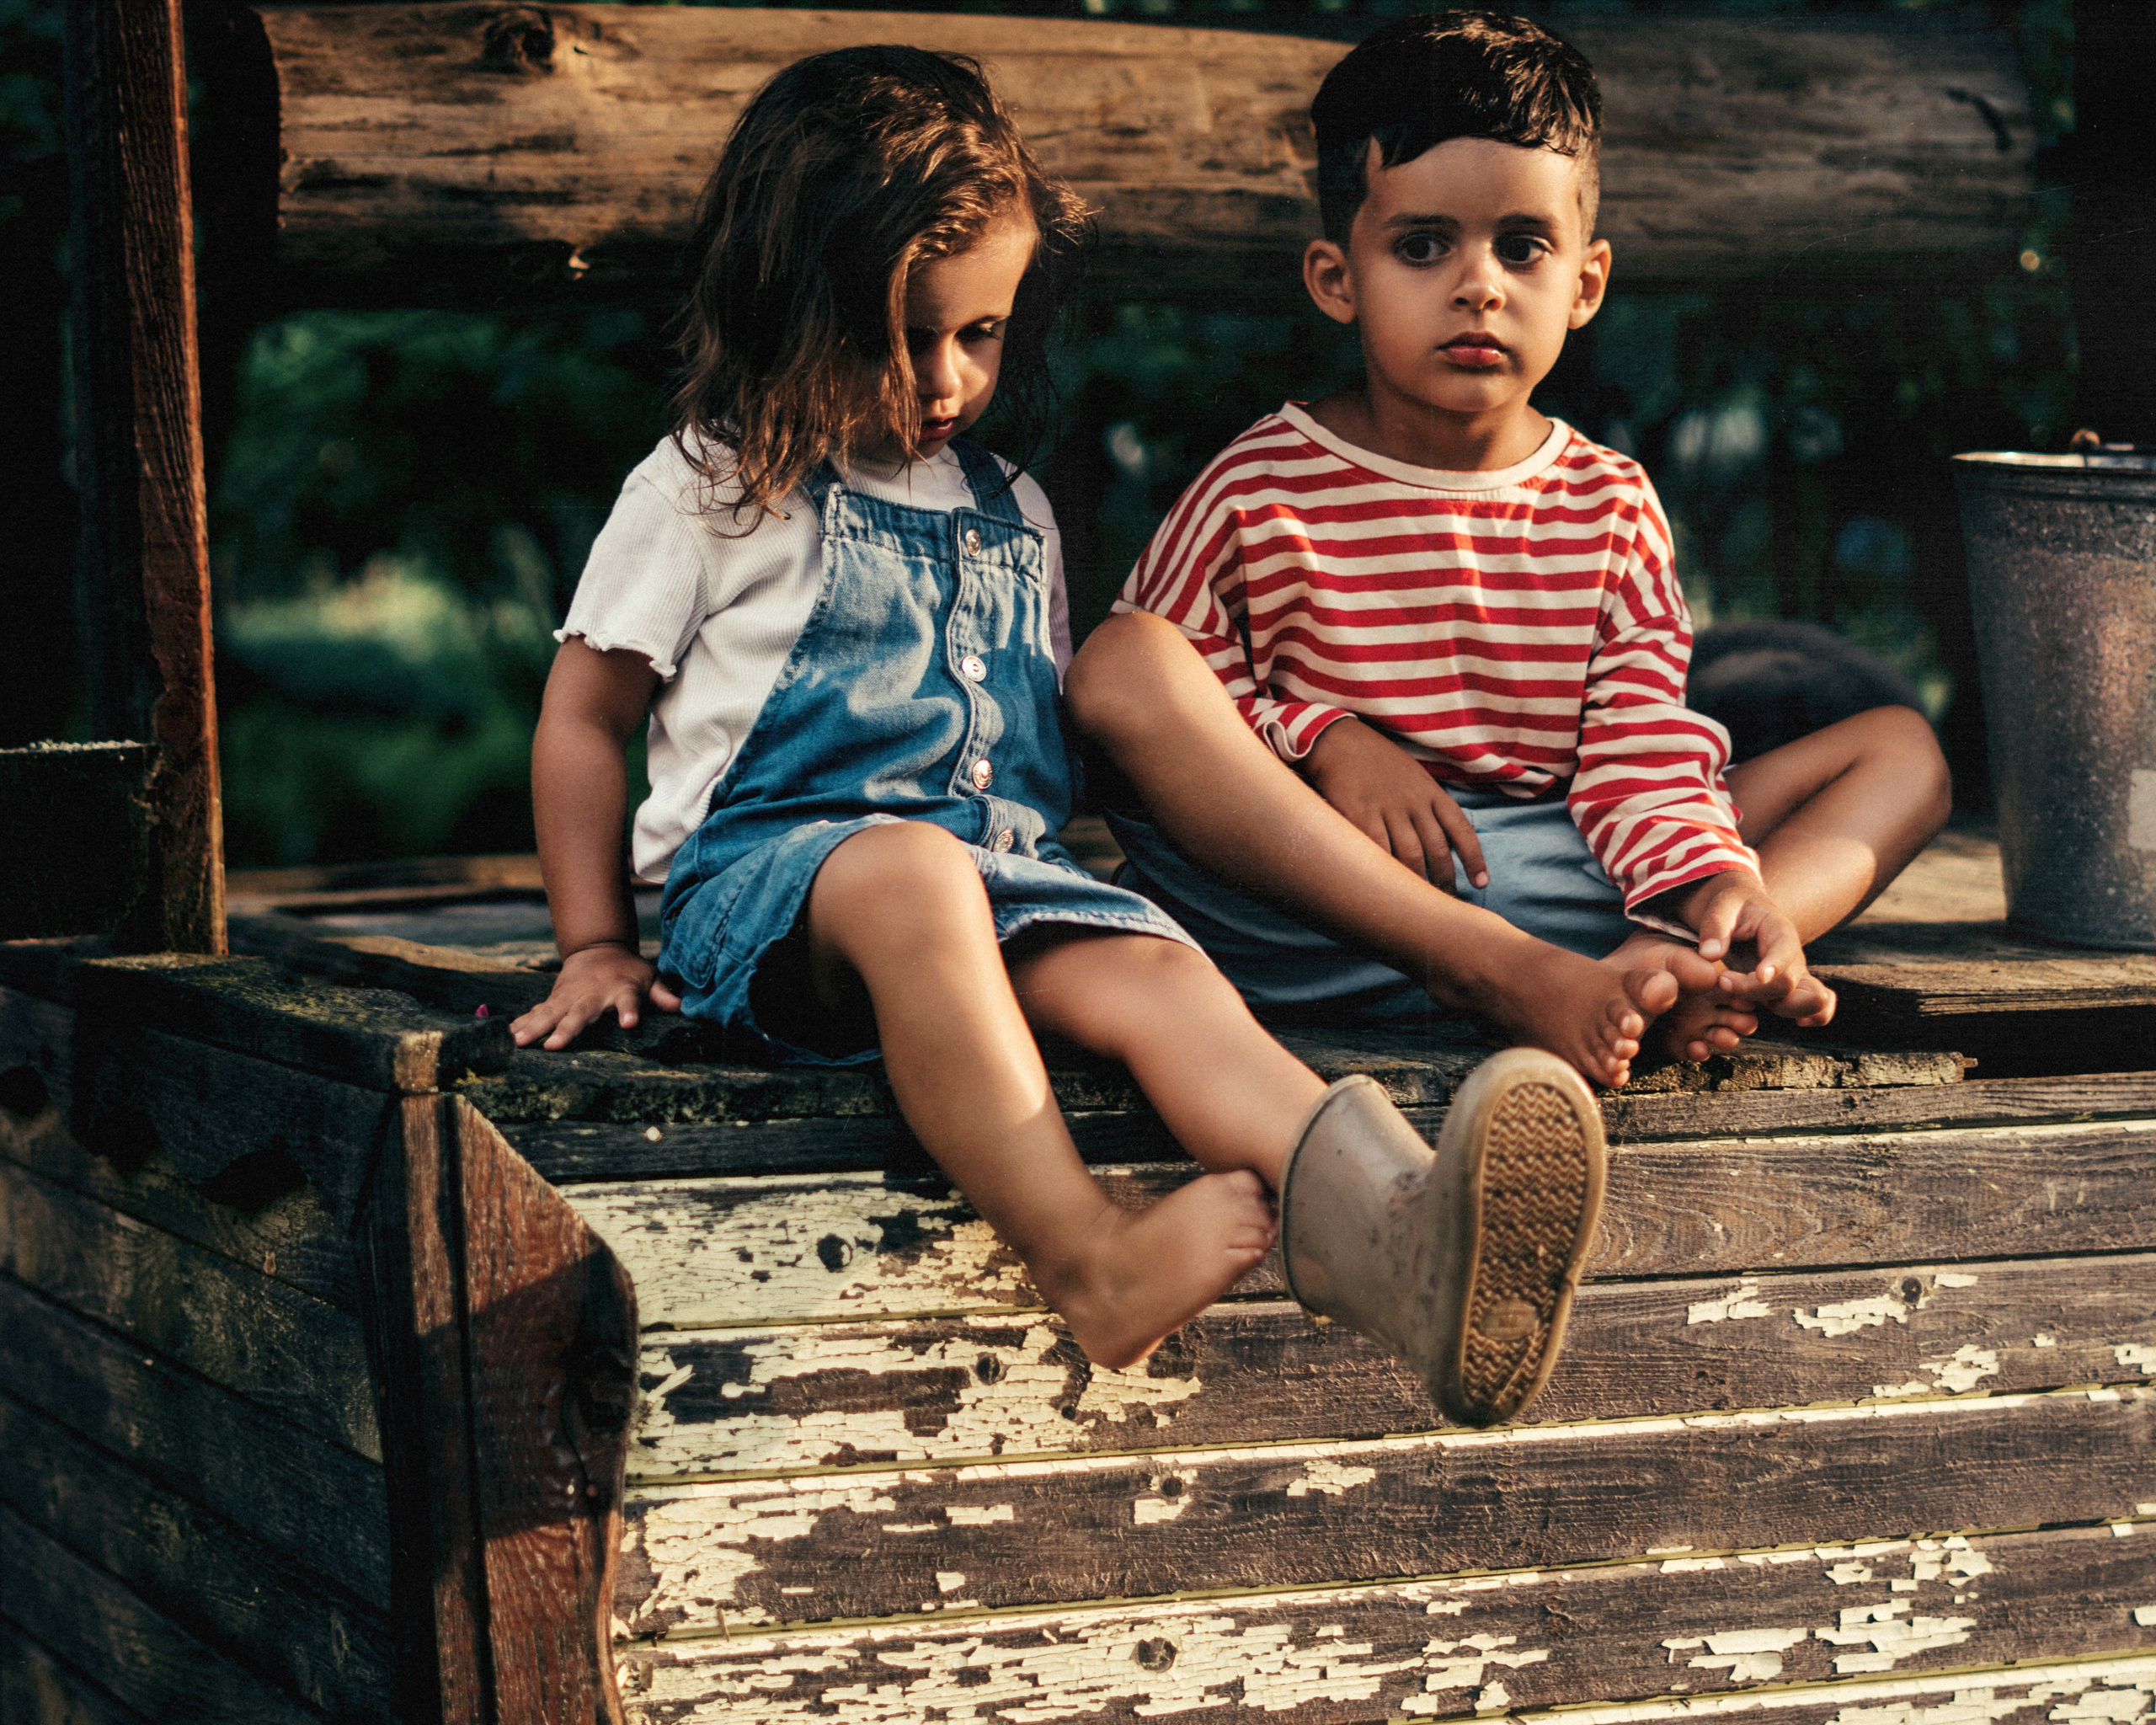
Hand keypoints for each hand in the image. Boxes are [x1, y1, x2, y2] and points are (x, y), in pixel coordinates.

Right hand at [511, 942, 682, 1050]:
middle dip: (567, 1029)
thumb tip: (680, 1006)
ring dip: (535, 1027)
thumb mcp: (649, 978)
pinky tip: (508, 1035)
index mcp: (621, 989)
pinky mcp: (555, 998)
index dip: (630, 1011)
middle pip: (581, 1012)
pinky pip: (538, 1011)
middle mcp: (593, 994)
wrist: (598, 948)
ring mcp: (571, 996)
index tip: (630, 1024)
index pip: (630, 999)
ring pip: (552, 1012)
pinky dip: (524, 1021)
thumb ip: (662, 993)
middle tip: (553, 1046)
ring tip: (518, 1042)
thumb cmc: (629, 971)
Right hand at [1302, 716, 1487, 890]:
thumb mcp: (1413, 777)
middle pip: (1437, 849)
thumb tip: (1445, 842)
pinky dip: (1386, 871)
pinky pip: (1378, 849)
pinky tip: (1389, 885)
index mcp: (1430, 792)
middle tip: (1445, 902)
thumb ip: (1428, 806)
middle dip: (1444, 880)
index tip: (1481, 882)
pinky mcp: (1359, 814)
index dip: (1474, 858)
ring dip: (1418, 882)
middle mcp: (1413, 801)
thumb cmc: (1377, 763)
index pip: (1460, 829)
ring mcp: (1387, 808)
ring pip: (1411, 855)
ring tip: (1419, 903)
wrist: (1339, 741)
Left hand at [1676, 872, 1835, 1025]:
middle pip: (1790, 985)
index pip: (1785, 951)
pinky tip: (1795, 1022)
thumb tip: (1710, 955)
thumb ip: (1714, 927)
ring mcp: (1795, 976)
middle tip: (1723, 981)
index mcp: (1779, 930)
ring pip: (1812, 1002)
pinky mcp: (1790, 992)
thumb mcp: (1722, 906)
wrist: (1746, 912)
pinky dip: (1813, 1018)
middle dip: (1756, 992)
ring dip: (1777, 1008)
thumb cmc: (1734, 907)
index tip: (1759, 976)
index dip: (1775, 966)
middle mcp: (1794, 956)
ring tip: (1740, 999)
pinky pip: (1819, 1009)